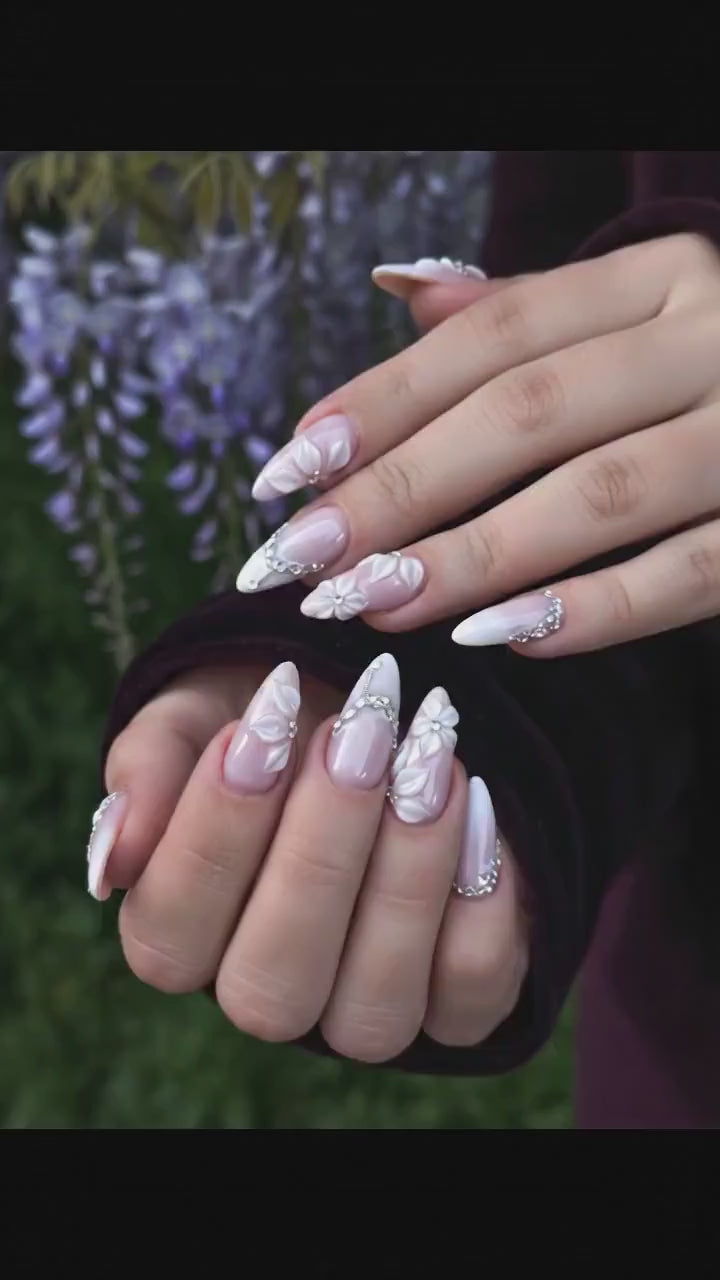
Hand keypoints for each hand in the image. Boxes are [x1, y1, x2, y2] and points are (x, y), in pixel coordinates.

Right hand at [88, 657, 525, 1060]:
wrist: (373, 710)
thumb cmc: (274, 715)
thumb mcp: (198, 711)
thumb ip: (148, 769)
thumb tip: (114, 857)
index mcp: (183, 933)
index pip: (171, 931)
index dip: (212, 836)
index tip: (255, 729)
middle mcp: (267, 990)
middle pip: (272, 982)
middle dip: (318, 852)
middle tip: (353, 735)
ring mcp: (362, 1011)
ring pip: (372, 1005)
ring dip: (405, 875)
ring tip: (425, 756)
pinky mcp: (457, 1004)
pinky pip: (472, 991)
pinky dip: (479, 897)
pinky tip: (474, 797)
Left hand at [242, 235, 719, 655]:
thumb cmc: (718, 370)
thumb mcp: (637, 316)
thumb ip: (528, 315)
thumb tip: (401, 292)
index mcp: (656, 278)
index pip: (492, 338)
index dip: (380, 401)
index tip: (288, 468)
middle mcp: (710, 335)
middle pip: (527, 411)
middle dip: (401, 488)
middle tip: (306, 555)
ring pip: (600, 494)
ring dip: (477, 556)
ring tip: (378, 601)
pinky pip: (688, 574)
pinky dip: (596, 611)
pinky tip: (507, 638)